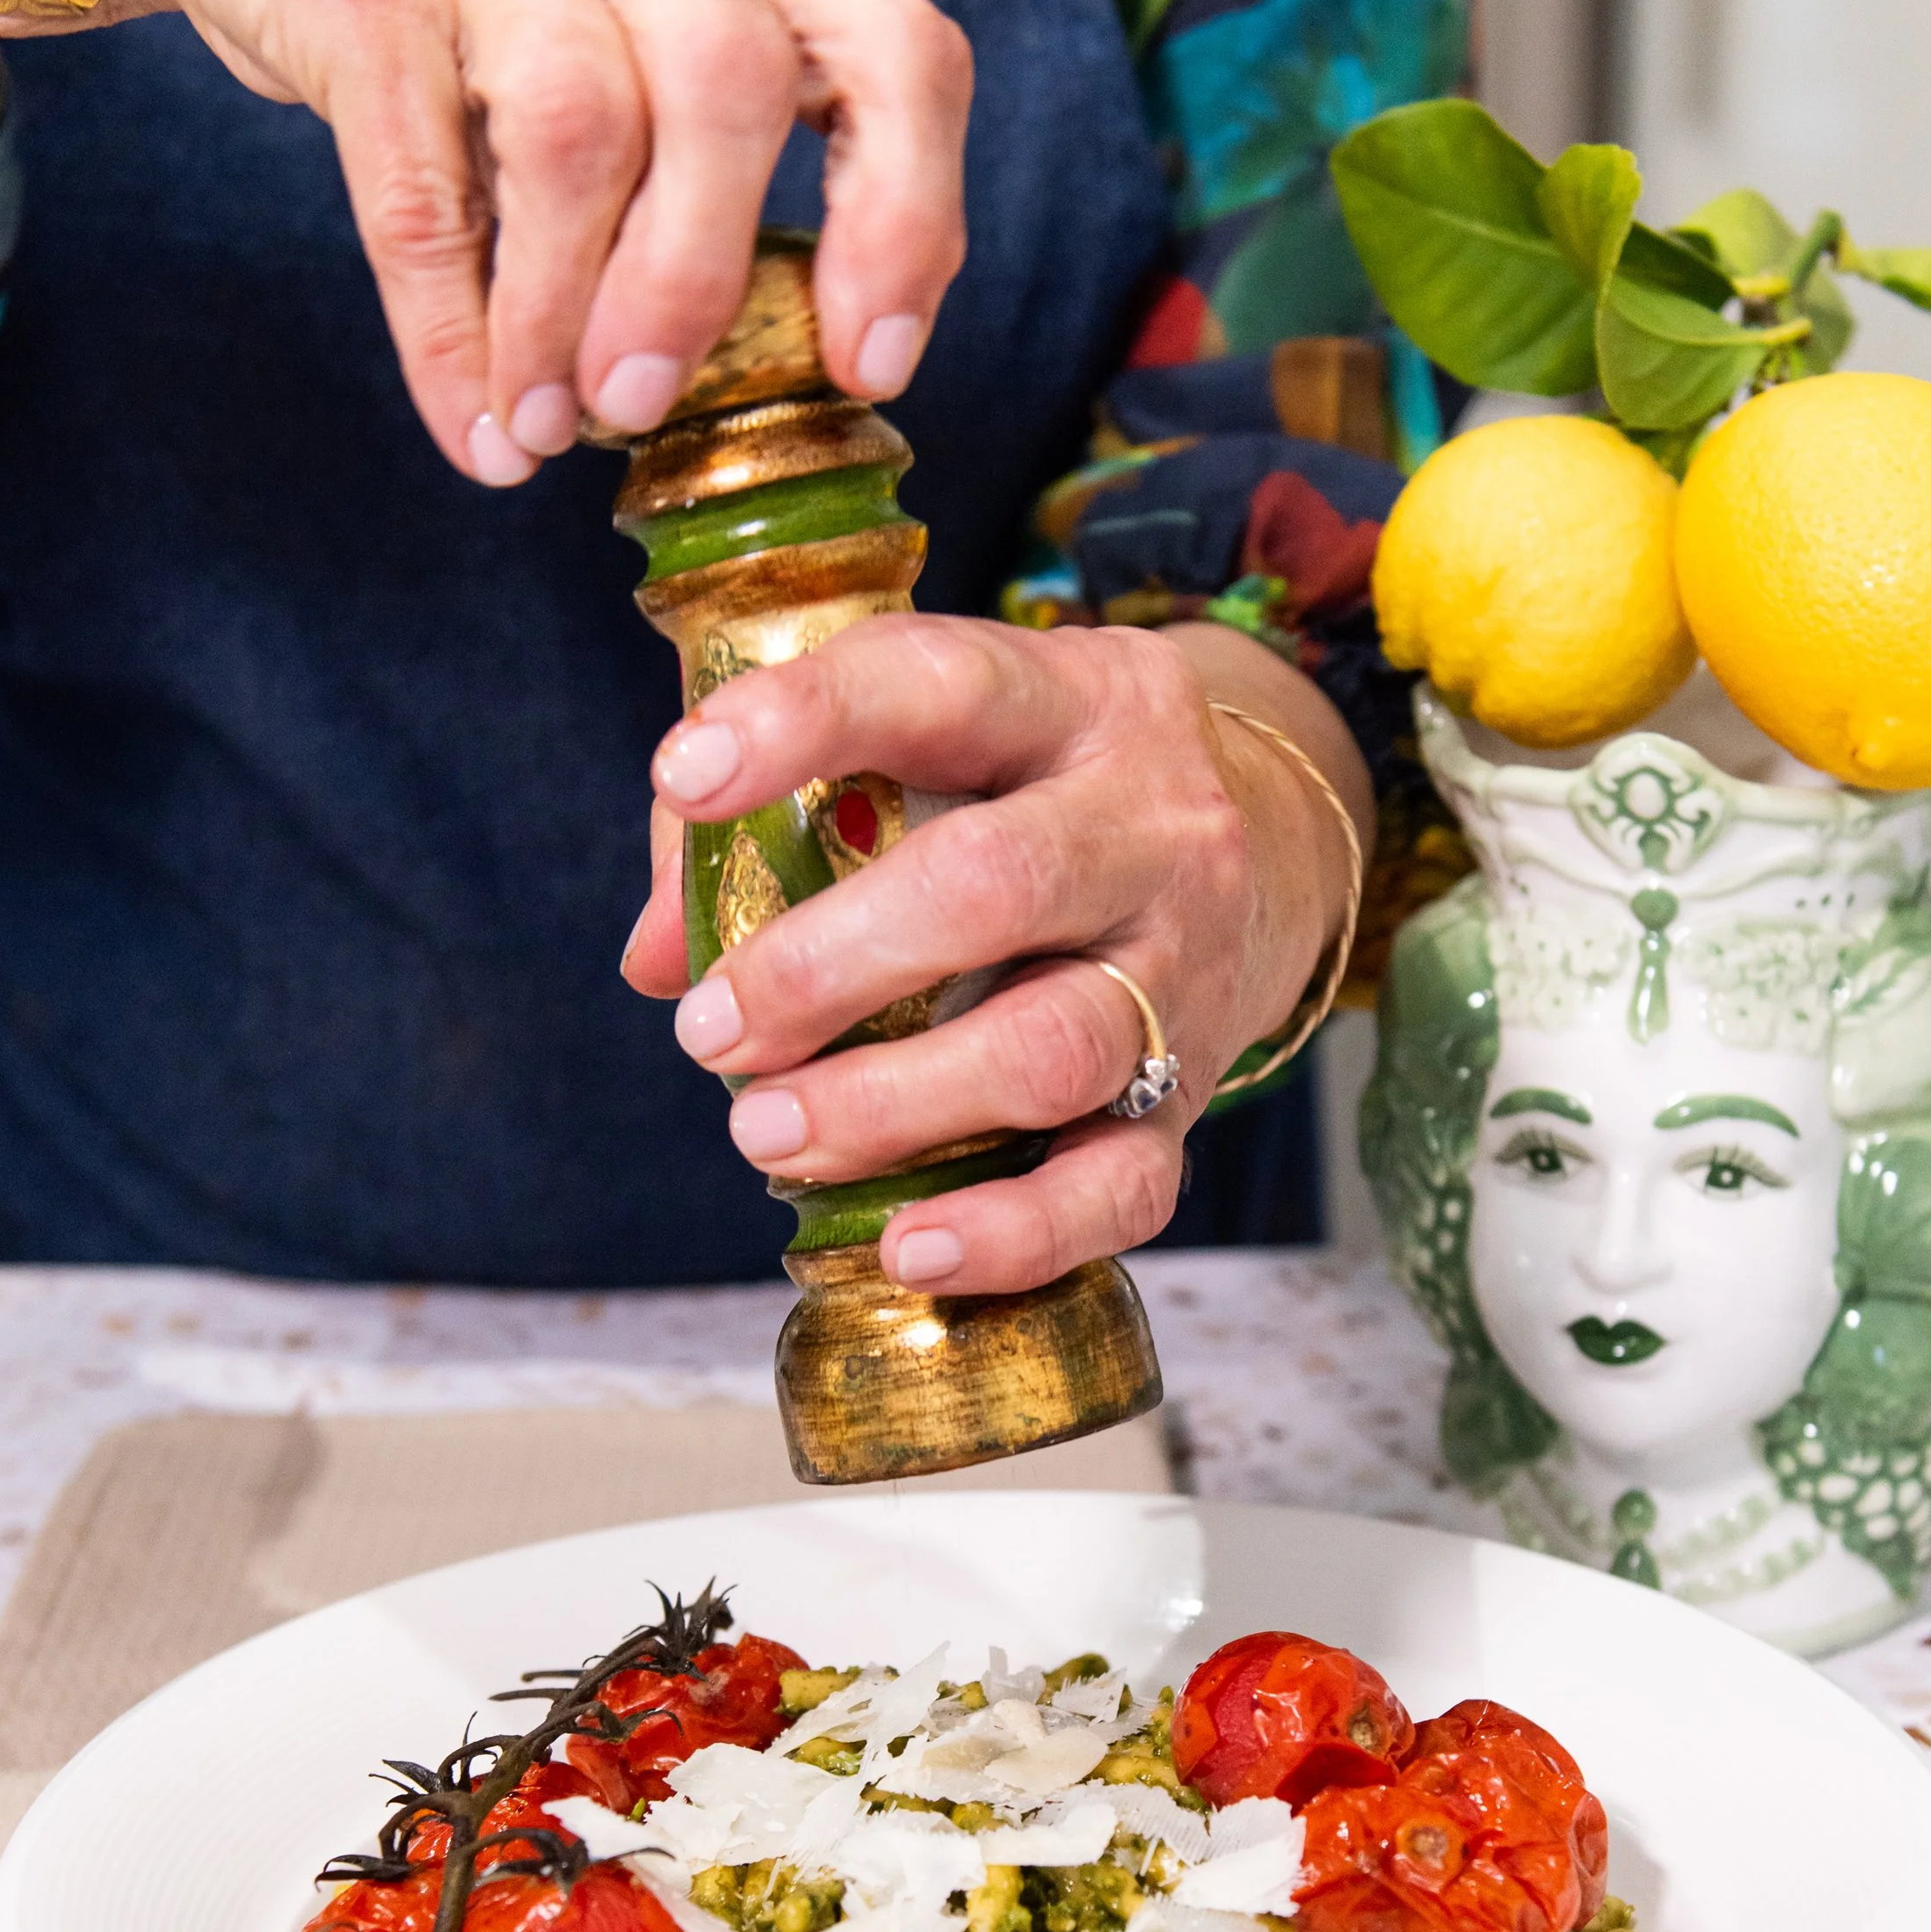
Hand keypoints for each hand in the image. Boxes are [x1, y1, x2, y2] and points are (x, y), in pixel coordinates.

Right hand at [82, 0, 969, 481]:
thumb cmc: (488, 33)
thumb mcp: (634, 65)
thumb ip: (716, 166)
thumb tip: (795, 366)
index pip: (891, 51)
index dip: (904, 216)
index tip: (871, 364)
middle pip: (732, 79)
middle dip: (698, 277)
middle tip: (643, 408)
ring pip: (580, 125)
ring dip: (565, 314)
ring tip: (546, 425)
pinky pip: (421, 186)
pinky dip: (450, 333)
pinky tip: (474, 428)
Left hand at [623, 617, 1370, 1295]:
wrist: (1275, 853)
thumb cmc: (1040, 800)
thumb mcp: (940, 750)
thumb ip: (785, 821)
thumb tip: (655, 957)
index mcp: (1073, 701)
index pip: (940, 682)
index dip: (806, 722)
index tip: (684, 778)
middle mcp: (1152, 827)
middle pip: (998, 886)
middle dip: (826, 968)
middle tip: (711, 1033)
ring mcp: (1186, 970)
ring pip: (1053, 1050)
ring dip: (890, 1107)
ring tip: (766, 1134)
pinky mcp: (1194, 1098)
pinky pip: (1120, 1188)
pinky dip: (1012, 1233)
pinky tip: (909, 1248)